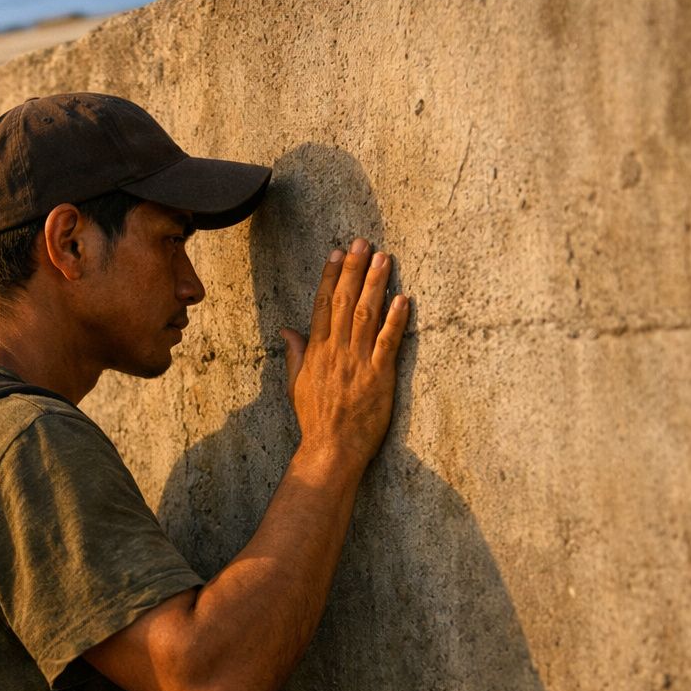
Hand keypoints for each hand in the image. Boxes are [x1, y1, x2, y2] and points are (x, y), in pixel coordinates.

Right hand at [278, 238, 409, 472]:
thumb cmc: (315, 418)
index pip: (321, 305)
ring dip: (375, 284)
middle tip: (362, 243)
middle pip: (344, 302)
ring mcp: (358, 362)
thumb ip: (296, 354)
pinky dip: (395, 320)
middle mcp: (336, 351)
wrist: (331, 447)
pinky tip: (403, 298)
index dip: (330, 277)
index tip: (337, 253)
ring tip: (384, 258)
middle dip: (354, 270)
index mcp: (316, 351)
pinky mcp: (379, 376)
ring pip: (366, 315)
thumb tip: (287, 330)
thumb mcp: (296, 384)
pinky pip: (387, 342)